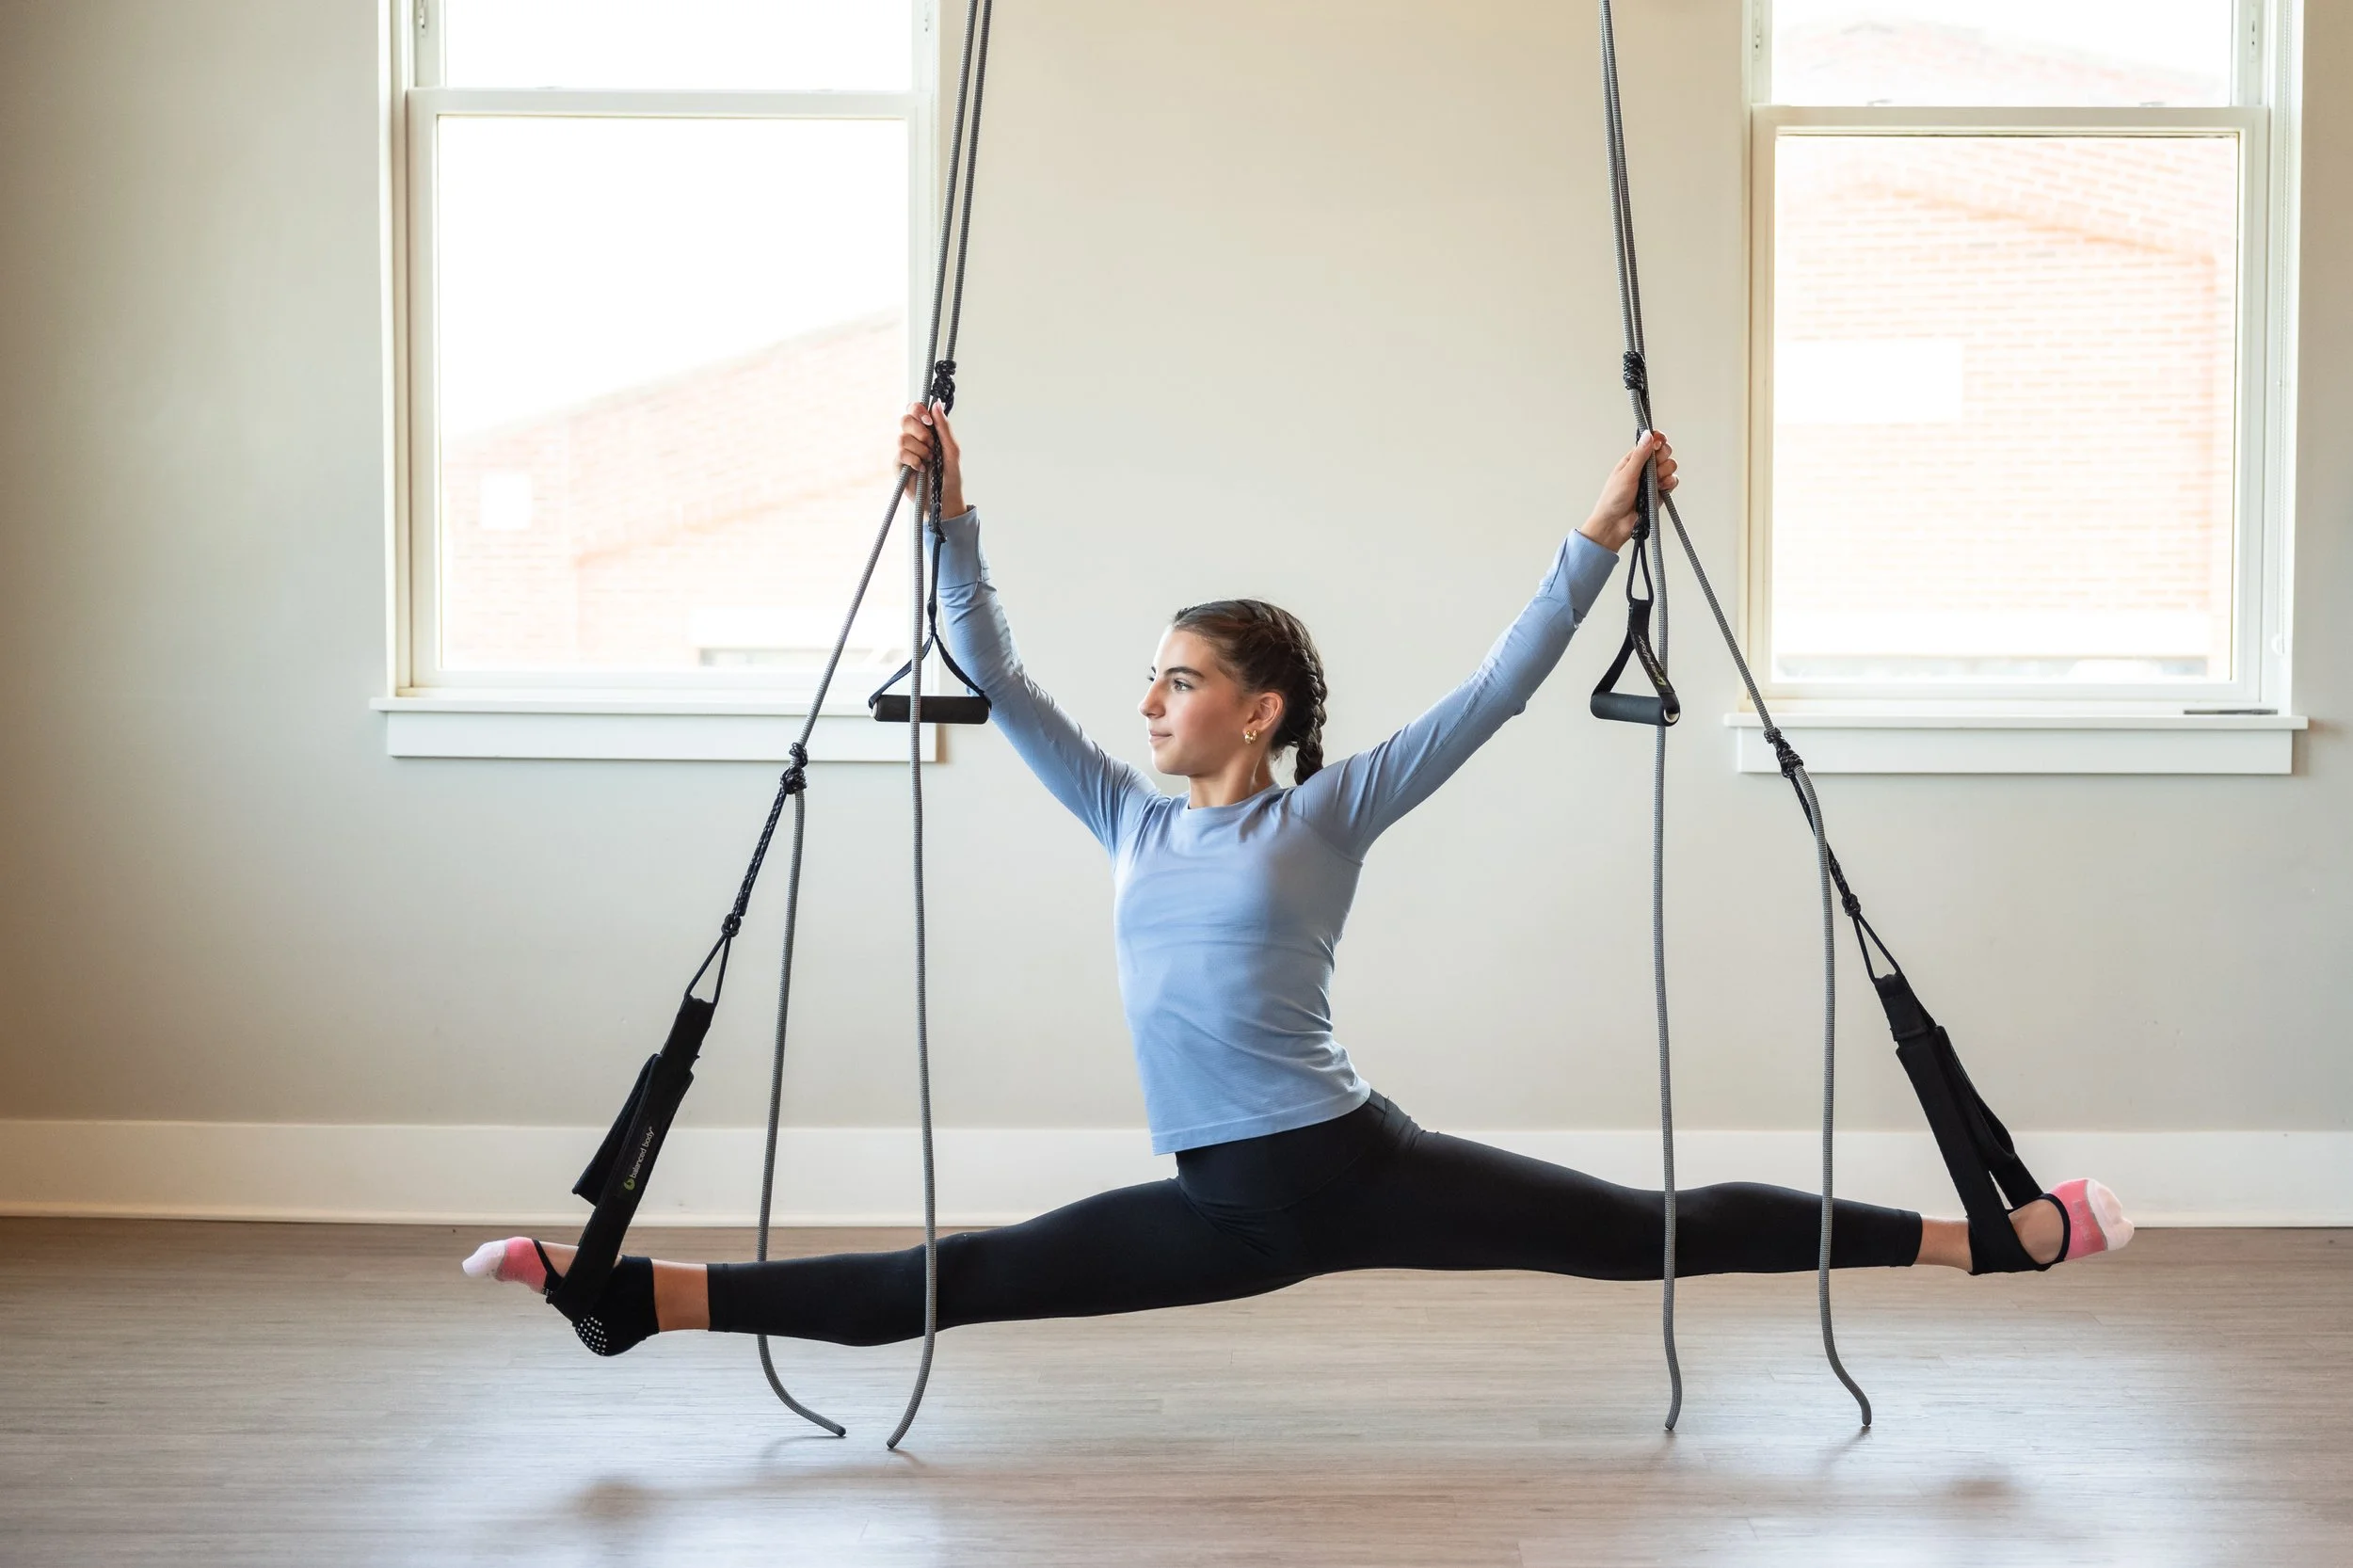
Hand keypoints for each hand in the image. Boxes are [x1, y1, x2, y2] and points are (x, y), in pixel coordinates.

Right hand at [898, 401, 967, 517]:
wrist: (945, 501)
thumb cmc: (951, 476)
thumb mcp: (952, 449)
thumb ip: (943, 427)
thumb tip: (936, 403)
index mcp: (926, 431)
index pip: (914, 410)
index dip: (918, 410)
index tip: (928, 421)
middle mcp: (913, 439)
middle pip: (904, 420)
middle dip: (920, 432)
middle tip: (931, 445)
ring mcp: (904, 452)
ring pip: (902, 438)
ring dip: (920, 449)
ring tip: (929, 461)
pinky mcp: (898, 466)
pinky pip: (900, 454)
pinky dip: (913, 460)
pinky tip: (921, 469)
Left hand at [1578, 431, 1675, 552]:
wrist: (1615, 524)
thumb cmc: (1613, 500)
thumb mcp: (1626, 474)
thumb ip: (1640, 455)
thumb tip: (1648, 435)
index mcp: (1633, 459)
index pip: (1650, 442)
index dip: (1658, 439)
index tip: (1660, 442)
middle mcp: (1645, 468)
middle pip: (1664, 452)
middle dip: (1662, 458)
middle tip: (1653, 468)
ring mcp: (1653, 480)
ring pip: (1670, 466)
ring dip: (1665, 472)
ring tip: (1654, 483)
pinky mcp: (1660, 493)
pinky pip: (1672, 482)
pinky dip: (1670, 483)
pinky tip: (1661, 488)